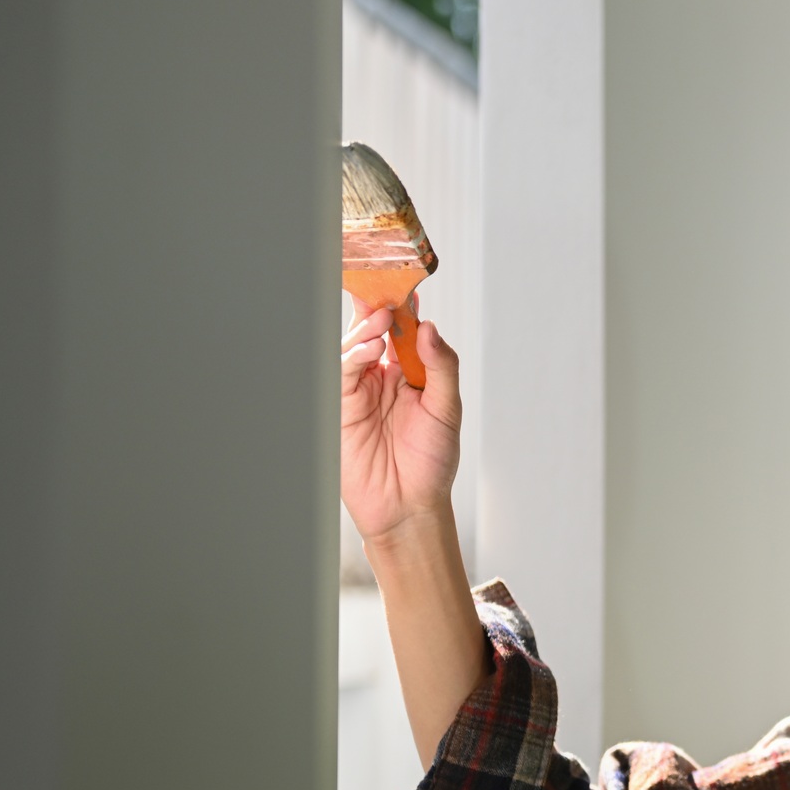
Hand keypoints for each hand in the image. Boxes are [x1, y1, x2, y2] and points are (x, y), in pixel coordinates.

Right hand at [340, 293, 462, 545]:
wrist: (410, 506)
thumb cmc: (432, 463)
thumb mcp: (448, 410)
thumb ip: (441, 367)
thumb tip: (429, 328)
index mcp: (411, 375)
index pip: (405, 332)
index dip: (405, 308)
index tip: (407, 283)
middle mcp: (383, 378)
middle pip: (375, 332)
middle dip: (379, 308)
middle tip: (388, 293)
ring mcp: (361, 391)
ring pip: (355, 347)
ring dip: (367, 329)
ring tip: (383, 320)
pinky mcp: (342, 407)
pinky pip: (342, 373)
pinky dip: (353, 355)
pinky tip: (369, 348)